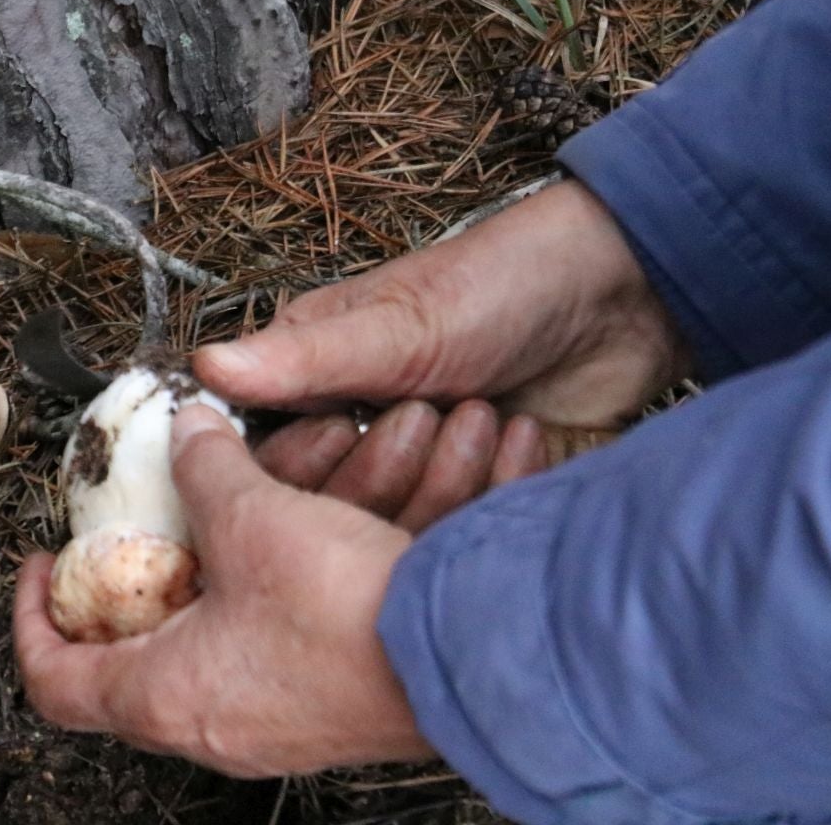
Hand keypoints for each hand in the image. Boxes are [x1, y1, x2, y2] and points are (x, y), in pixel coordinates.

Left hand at [15, 404, 433, 774]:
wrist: (481, 657)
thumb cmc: (356, 611)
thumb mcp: (257, 516)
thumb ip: (208, 467)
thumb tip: (188, 431)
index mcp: (166, 695)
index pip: (56, 678)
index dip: (32, 617)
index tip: (39, 567)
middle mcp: (215, 724)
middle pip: (134, 657)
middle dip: (134, 581)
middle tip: (127, 538)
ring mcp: (273, 724)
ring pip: (216, 636)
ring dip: (216, 571)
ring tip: (214, 522)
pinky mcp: (326, 707)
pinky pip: (273, 641)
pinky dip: (270, 586)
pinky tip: (289, 539)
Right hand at [200, 182, 688, 528]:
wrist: (628, 302)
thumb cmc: (500, 285)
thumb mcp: (397, 325)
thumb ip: (301, 358)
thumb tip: (203, 368)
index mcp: (312, 386)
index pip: (268, 466)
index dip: (301, 465)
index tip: (340, 430)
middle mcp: (356, 438)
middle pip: (332, 514)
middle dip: (387, 470)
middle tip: (428, 412)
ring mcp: (421, 479)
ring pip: (399, 537)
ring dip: (453, 476)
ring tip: (488, 412)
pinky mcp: (480, 510)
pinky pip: (468, 544)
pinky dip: (502, 494)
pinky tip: (529, 438)